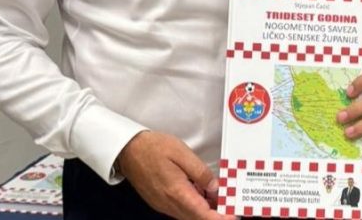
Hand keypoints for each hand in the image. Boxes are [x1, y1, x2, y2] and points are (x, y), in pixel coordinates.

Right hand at [115, 130, 235, 219]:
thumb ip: (201, 172)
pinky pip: (180, 211)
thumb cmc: (154, 148)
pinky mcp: (160, 202)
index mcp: (176, 192)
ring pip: (188, 216)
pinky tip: (202, 197)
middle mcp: (169, 204)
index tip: (233, 217)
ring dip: (204, 212)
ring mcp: (163, 205)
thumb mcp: (182, 153)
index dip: (219, 218)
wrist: (128, 150)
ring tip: (220, 202)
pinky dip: (194, 208)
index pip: (202, 214)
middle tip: (231, 209)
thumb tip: (215, 187)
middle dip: (214, 216)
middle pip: (196, 218)